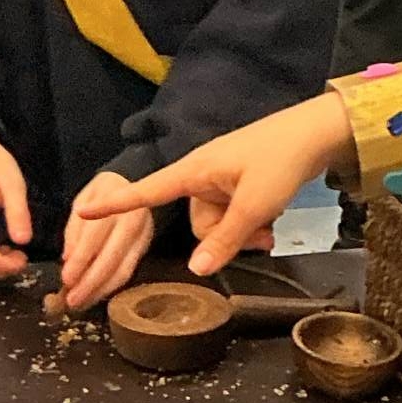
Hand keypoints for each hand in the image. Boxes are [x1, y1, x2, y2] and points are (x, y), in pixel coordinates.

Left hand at [61, 172, 154, 310]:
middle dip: (90, 283)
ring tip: (81, 304)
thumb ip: (75, 228)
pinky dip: (111, 287)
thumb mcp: (84, 200)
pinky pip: (129, 271)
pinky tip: (95, 295)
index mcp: (116, 203)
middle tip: (72, 301)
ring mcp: (143, 236)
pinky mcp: (145, 248)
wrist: (135, 181)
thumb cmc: (104, 192)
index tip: (65, 279)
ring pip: (123, 270)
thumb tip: (67, 258)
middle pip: (112, 258)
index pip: (95, 236)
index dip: (81, 259)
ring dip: (100, 290)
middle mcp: (133, 221)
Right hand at [77, 95, 349, 276]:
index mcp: (194, 171)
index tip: (83, 211)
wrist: (317, 132)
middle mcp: (203, 175)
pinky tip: (273, 223)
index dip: (116, 204)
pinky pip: (234, 214)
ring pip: (218, 224)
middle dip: (225, 237)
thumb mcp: (254, 205)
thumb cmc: (280, 159)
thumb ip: (225, 239)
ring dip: (243, 233)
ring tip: (271, 228)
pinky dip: (251, 223)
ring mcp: (222, 179)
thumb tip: (195, 269)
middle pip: (197, 223)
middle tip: (260, 236)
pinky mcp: (240, 183)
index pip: (147, 191)